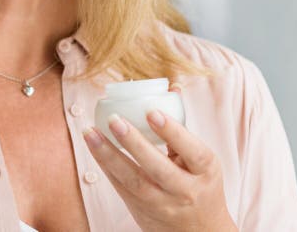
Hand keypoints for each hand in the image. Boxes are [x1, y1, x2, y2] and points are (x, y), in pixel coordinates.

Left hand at [82, 83, 237, 231]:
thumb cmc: (199, 184)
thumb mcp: (200, 160)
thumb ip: (182, 127)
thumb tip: (172, 87)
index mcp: (205, 171)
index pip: (192, 151)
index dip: (173, 132)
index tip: (151, 111)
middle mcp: (185, 190)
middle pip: (157, 167)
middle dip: (134, 143)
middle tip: (114, 119)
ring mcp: (161, 203)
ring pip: (132, 180)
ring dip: (108, 154)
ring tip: (90, 132)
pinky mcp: (141, 209)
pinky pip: (120, 186)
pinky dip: (105, 165)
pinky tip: (93, 145)